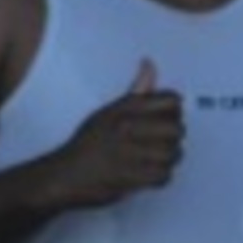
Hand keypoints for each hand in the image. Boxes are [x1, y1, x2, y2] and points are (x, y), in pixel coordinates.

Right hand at [48, 59, 183, 207]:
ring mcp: (129, 152)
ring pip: (173, 153)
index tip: (167, 117)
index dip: (174, 110)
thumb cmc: (88, 143)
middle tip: (165, 141)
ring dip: (169, 158)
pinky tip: (151, 172)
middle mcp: (127, 126)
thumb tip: (149, 65)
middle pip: (176, 128)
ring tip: (157, 158)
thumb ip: (136, 91)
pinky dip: (161, 176)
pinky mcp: (130, 175)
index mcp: (124, 108)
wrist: (66, 174)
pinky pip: (163, 174)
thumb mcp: (109, 111)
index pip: (171, 101)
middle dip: (174, 137)